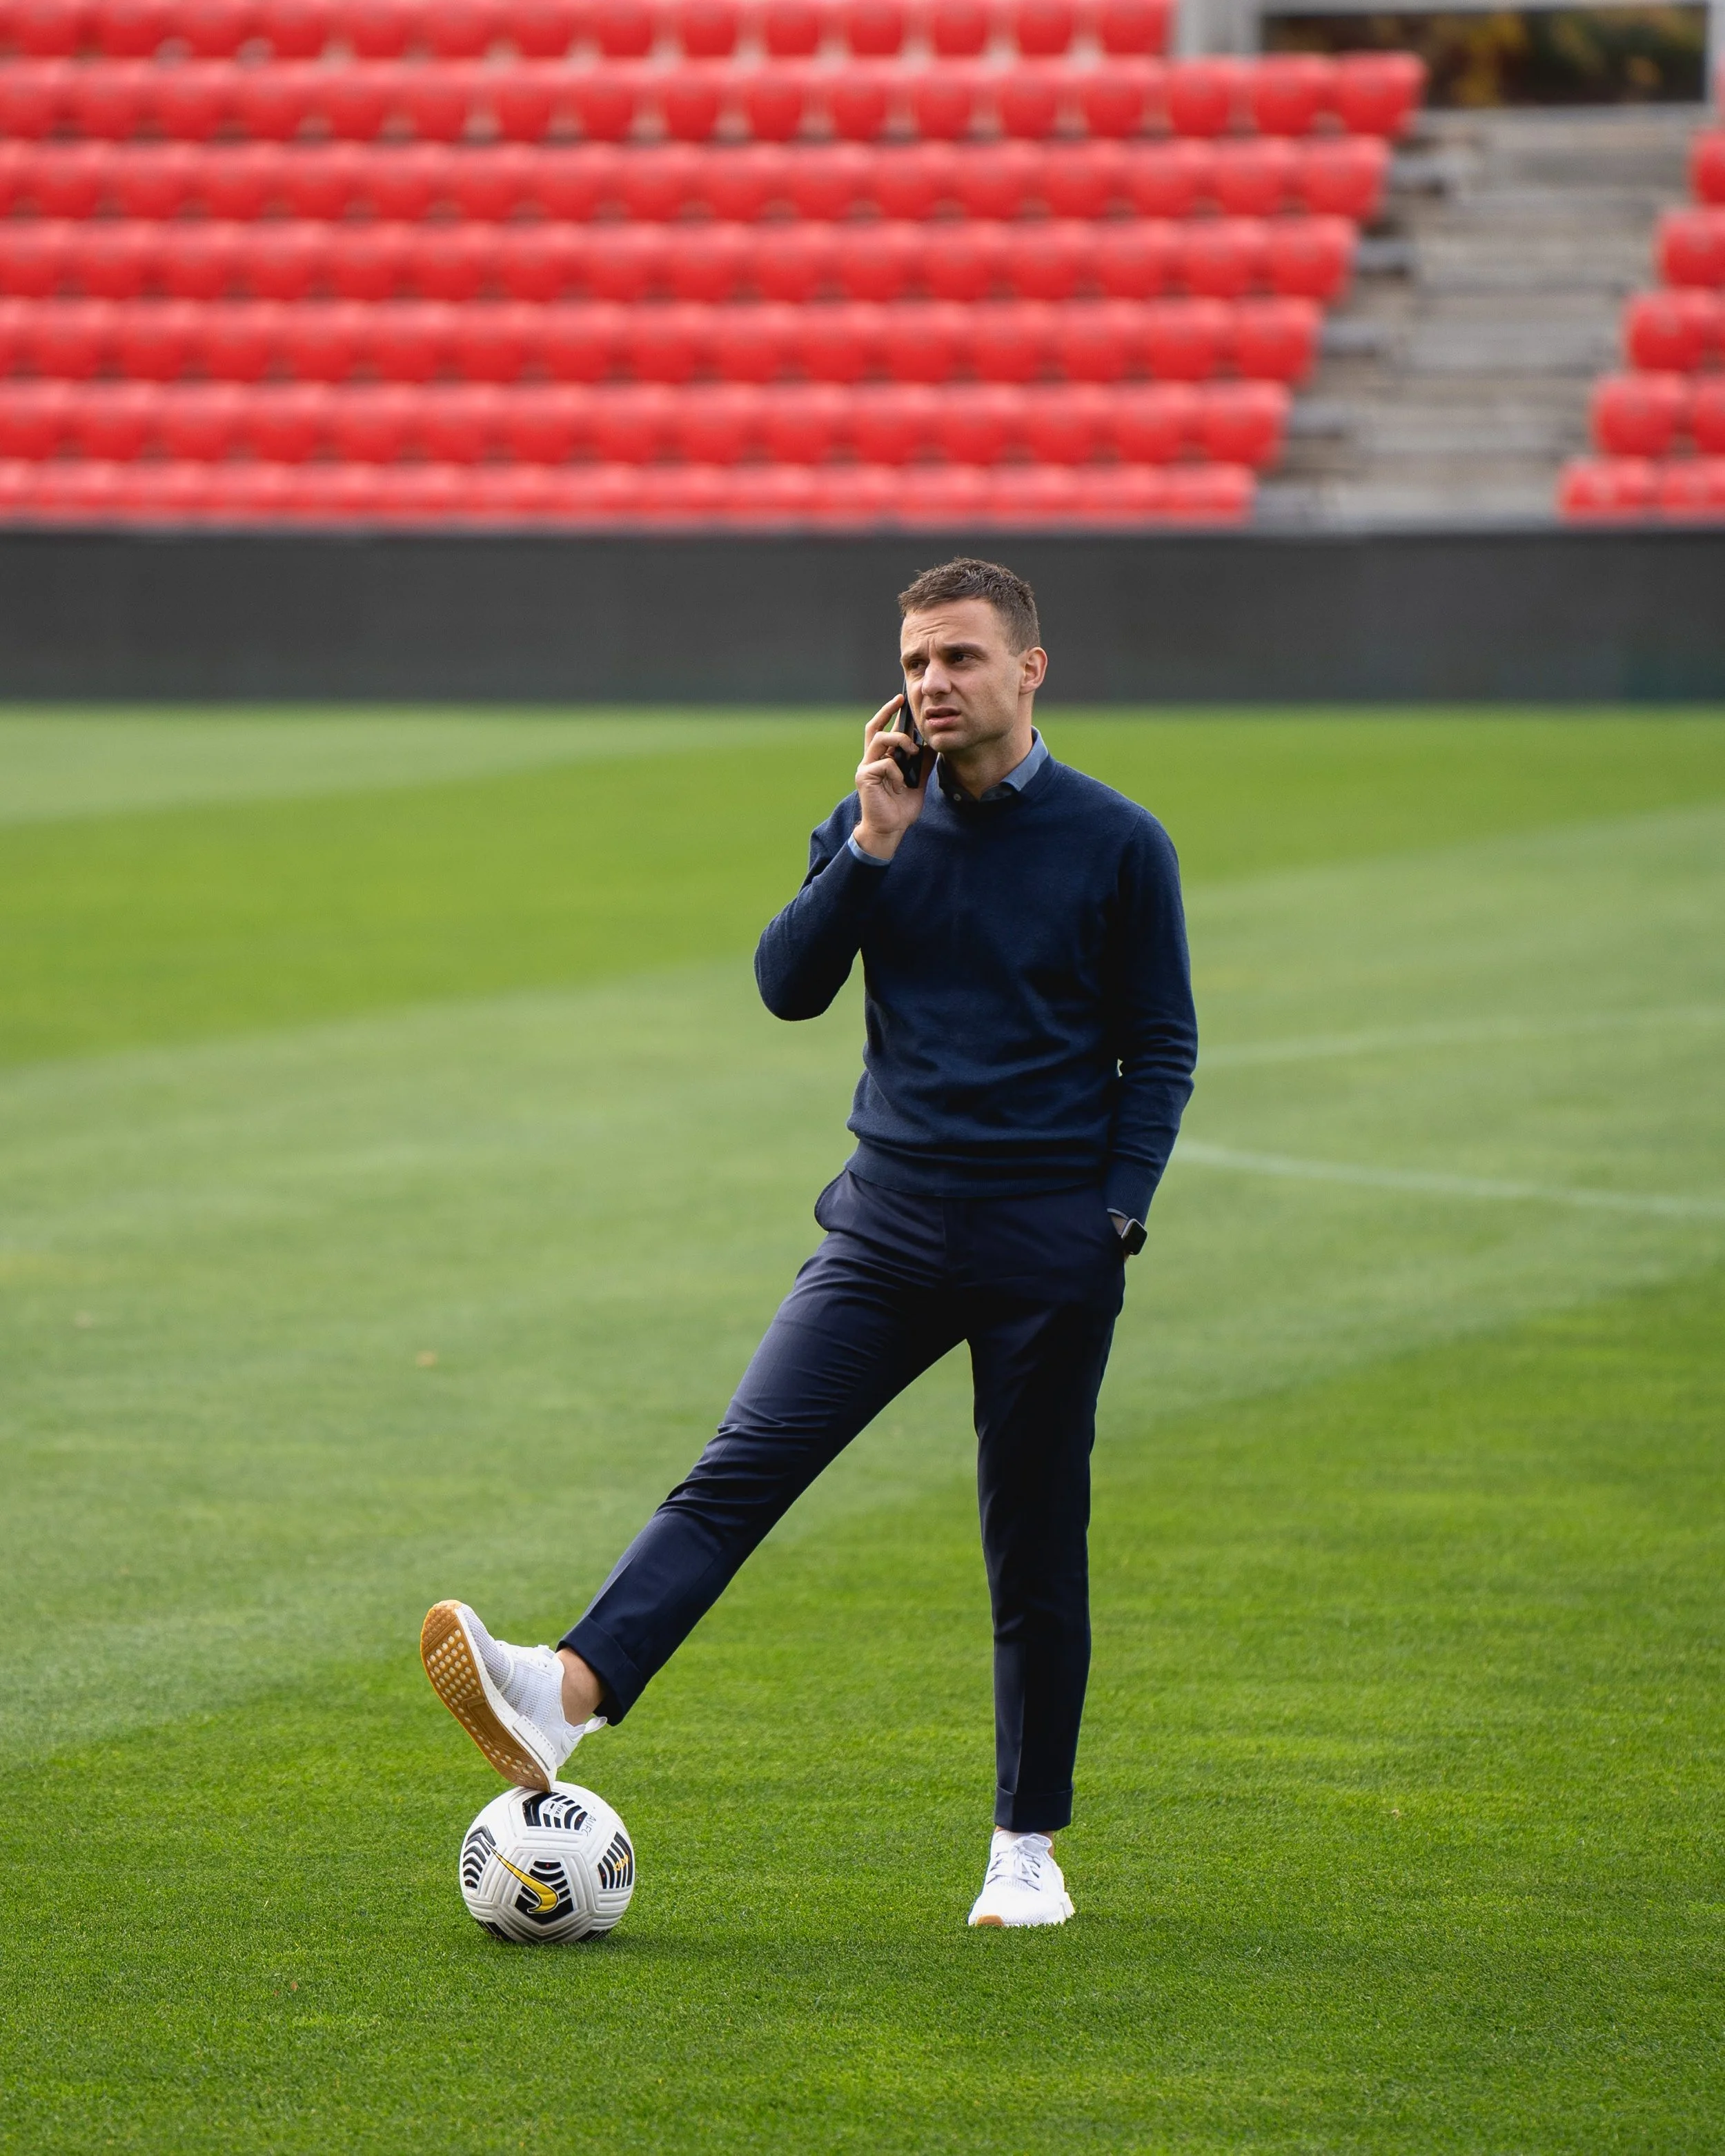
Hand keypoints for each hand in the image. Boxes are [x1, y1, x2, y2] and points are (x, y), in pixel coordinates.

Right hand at [854, 695, 928, 863]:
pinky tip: (900, 785)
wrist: (890, 829)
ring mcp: (866, 768)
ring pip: (880, 739)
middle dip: (886, 711)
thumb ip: (923, 763)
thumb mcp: (918, 780)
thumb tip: (932, 745)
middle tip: (900, 701)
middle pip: (874, 728)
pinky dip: (897, 772)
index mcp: (882, 759)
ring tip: (912, 753)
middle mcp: (871, 760)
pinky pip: (884, 764)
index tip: (900, 698)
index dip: (889, 712)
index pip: (882, 729)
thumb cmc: (901, 807)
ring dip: (900, 741)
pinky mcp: (864, 778)